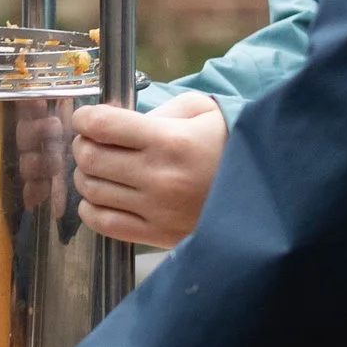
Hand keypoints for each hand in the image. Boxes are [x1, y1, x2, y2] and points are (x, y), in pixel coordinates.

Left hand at [72, 92, 226, 246]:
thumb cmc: (230, 145)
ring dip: (86, 175)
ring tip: (98, 168)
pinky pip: (104, 224)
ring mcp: (157, 210)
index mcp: (170, 141)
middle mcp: (159, 177)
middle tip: (91, 141)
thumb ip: (158, 110)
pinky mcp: (157, 235)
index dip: (84, 118)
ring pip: (92, 191)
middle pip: (91, 158)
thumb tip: (117, 122)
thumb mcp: (202, 111)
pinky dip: (91, 209)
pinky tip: (100, 197)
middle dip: (83, 145)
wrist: (263, 193)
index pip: (103, 126)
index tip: (84, 118)